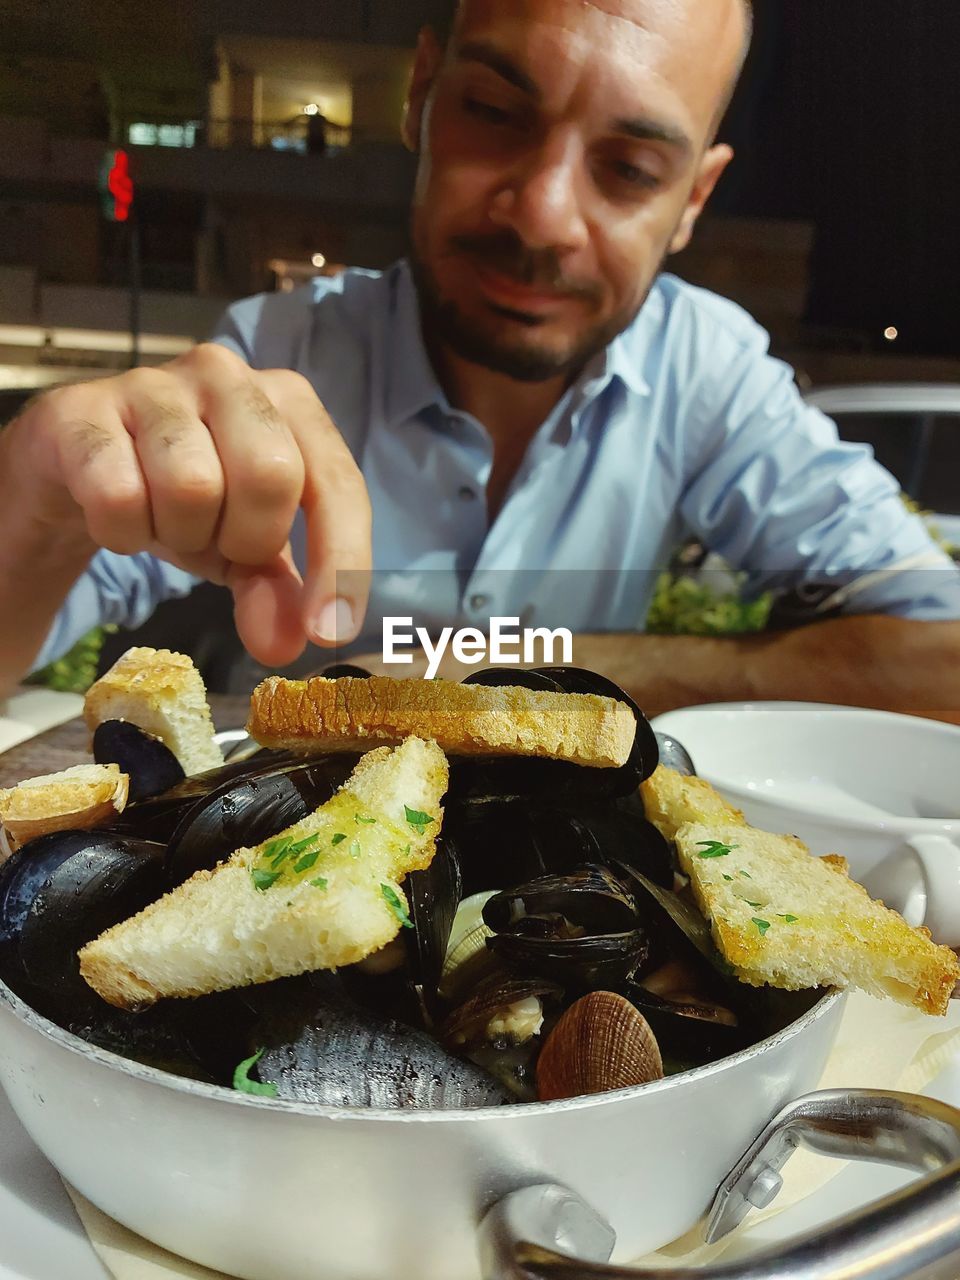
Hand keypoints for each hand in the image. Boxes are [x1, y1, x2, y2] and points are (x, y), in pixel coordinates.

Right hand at [4, 344, 371, 666]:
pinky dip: (123, 532)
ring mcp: (152, 384)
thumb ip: (277, 593)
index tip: (330, 633)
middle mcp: (227, 375)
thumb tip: (286, 645)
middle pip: (269, 475)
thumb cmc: (185, 500)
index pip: (337, 483)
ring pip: (191, 486)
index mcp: (289, 402)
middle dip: (246, 537)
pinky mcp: (82, 409)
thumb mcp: (245, 549)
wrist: (79, 471)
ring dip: (179, 535)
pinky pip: (118, 495)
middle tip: (217, 543)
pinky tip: (120, 518)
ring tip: (165, 522)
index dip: (340, 562)